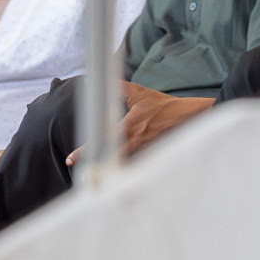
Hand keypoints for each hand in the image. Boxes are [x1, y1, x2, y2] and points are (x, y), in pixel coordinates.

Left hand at [66, 83, 212, 164]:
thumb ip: (121, 88)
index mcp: (129, 127)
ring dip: (107, 170)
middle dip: (93, 165)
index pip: (103, 140)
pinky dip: (122, 170)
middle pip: (107, 159)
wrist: (188, 117)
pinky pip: (133, 165)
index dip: (86, 150)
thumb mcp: (141, 94)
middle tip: (80, 172)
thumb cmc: (164, 106)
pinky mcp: (149, 157)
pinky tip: (115, 175)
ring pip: (120, 165)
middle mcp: (134, 142)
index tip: (72, 158)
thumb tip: (104, 81)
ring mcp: (142, 152)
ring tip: (94, 177)